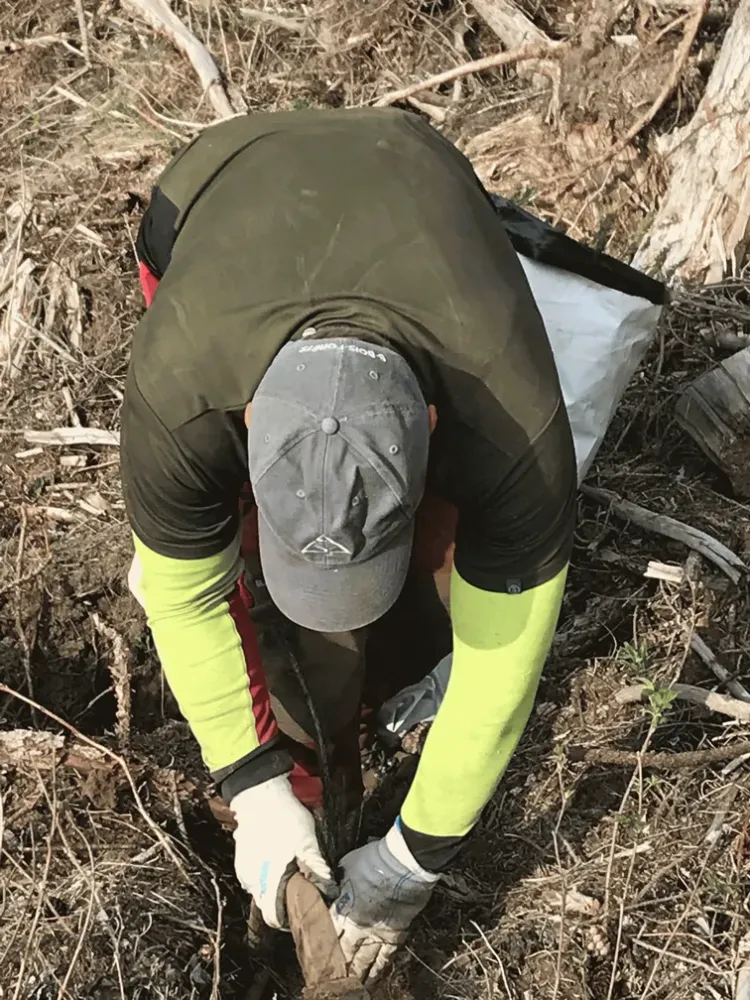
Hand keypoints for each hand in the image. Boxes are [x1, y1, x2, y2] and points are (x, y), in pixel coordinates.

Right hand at [231, 774, 335, 929]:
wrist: (260, 795)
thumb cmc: (285, 818)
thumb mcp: (308, 841)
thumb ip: (317, 868)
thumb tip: (329, 890)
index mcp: (269, 882)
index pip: (274, 917)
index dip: (288, 918)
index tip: (300, 909)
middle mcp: (252, 882)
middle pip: (267, 905)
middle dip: (282, 901)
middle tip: (298, 886)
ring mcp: (243, 871)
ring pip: (259, 891)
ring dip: (272, 887)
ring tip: (288, 870)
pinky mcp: (240, 860)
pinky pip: (252, 877)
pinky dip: (263, 875)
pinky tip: (274, 859)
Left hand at [331, 821, 439, 981]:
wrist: (402, 864)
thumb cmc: (373, 860)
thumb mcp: (346, 866)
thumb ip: (337, 882)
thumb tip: (330, 887)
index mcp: (342, 909)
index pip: (326, 934)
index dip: (319, 947)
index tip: (312, 959)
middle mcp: (356, 927)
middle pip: (342, 953)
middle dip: (333, 968)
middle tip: (326, 981)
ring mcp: (375, 934)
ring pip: (361, 962)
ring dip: (353, 975)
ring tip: (346, 988)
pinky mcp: (393, 936)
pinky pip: (382, 960)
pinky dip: (376, 972)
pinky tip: (370, 981)